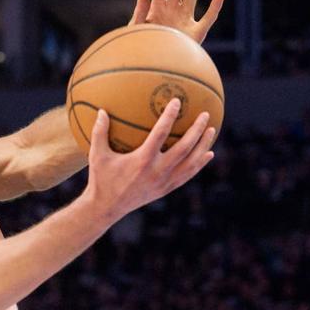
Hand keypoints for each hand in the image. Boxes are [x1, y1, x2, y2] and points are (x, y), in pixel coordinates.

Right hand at [82, 99, 215, 220]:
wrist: (106, 208)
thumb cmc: (101, 178)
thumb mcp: (97, 155)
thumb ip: (99, 132)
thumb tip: (101, 111)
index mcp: (142, 160)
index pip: (161, 134)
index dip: (170, 116)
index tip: (177, 102)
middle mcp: (157, 171)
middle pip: (184, 148)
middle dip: (197, 130)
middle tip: (205, 115)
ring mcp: (164, 182)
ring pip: (191, 163)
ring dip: (203, 145)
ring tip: (212, 130)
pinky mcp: (166, 189)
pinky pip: (188, 175)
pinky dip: (199, 164)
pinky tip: (208, 154)